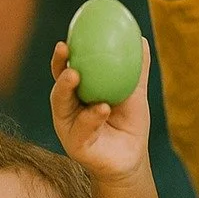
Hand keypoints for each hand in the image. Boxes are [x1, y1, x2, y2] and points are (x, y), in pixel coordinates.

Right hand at [50, 39, 152, 183]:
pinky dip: (91, 117)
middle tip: (65, 51)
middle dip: (58, 67)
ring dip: (66, 89)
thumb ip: (136, 69)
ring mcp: (69, 128)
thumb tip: (140, 39)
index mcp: (78, 95)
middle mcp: (68, 110)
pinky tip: (102, 107)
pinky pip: (81, 129)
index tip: (66, 39)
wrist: (132, 159)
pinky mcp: (75, 147)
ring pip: (61, 106)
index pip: (66, 71)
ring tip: (75, 75)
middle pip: (58, 85)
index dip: (63, 56)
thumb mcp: (134, 93)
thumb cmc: (129, 124)